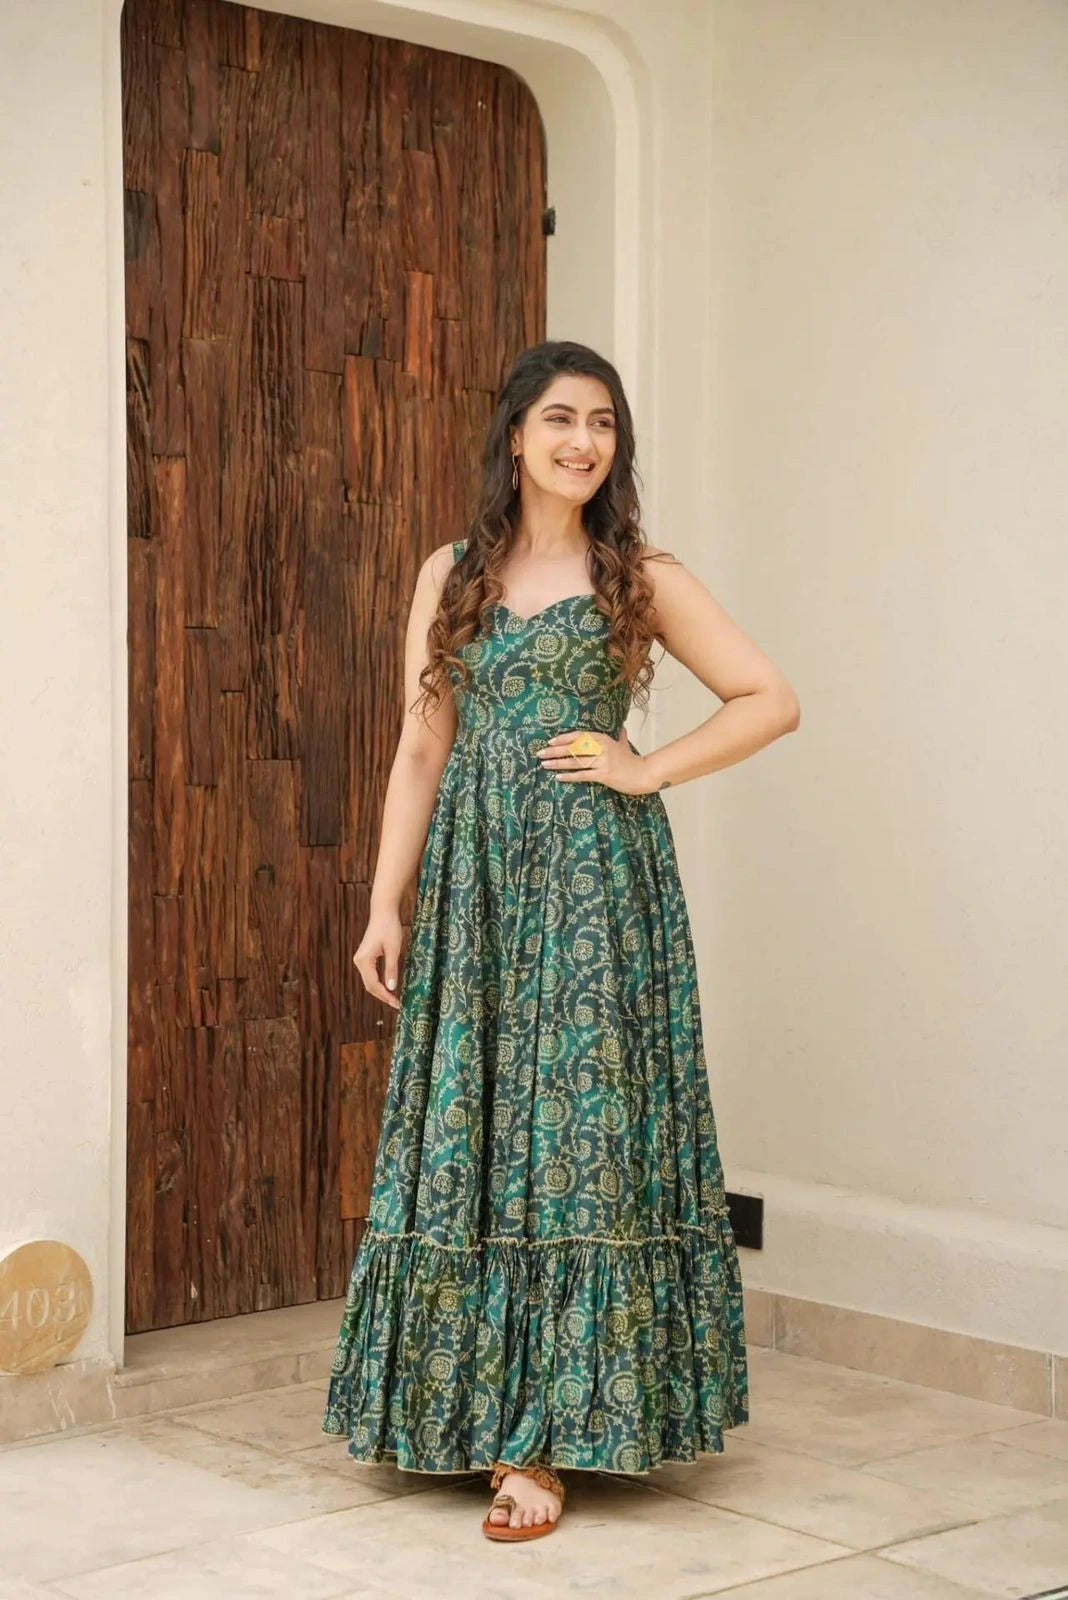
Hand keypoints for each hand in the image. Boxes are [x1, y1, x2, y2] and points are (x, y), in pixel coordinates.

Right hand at [353, 910, 403, 1008]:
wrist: (383, 912)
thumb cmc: (389, 928)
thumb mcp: (393, 950)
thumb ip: (391, 969)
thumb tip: (391, 988)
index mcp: (364, 961)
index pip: (374, 985)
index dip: (386, 996)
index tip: (397, 1003)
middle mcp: (359, 961)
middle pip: (369, 985)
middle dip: (383, 996)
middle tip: (397, 1004)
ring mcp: (361, 959)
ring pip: (370, 981)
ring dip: (381, 990)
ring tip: (394, 998)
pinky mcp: (366, 956)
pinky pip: (371, 974)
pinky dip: (379, 982)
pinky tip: (389, 986)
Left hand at [534, 728, 653, 795]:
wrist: (644, 774)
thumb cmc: (632, 760)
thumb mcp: (624, 745)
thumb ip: (621, 736)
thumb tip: (623, 727)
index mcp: (603, 738)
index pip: (578, 736)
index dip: (563, 738)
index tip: (550, 741)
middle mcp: (601, 747)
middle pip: (573, 748)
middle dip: (555, 751)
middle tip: (540, 753)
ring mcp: (602, 761)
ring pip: (575, 761)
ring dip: (558, 763)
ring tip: (545, 765)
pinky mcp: (604, 774)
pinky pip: (583, 775)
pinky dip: (569, 776)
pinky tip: (559, 778)